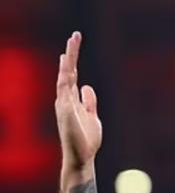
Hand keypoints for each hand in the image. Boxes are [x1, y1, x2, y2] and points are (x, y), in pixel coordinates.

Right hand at [55, 31, 101, 169]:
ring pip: (65, 77)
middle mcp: (65, 99)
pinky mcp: (66, 112)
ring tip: (71, 44)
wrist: (82, 157)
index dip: (71, 59)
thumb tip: (87, 86)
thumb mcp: (93, 116)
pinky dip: (66, 79)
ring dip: (68, 60)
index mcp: (72, 100)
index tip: (72, 44)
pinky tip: (68, 67)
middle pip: (67, 71)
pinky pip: (65, 92)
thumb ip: (89, 101)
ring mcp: (64, 105)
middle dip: (71, 53)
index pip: (71, 74)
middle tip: (75, 35)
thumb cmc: (87, 139)